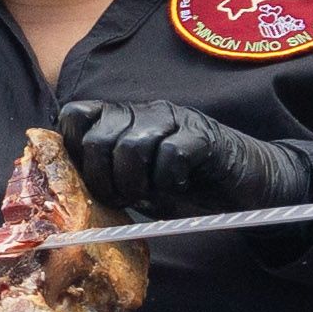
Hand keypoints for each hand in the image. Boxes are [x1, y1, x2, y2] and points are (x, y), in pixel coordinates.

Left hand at [56, 100, 312, 219]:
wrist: (246, 186)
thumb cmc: (188, 186)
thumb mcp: (137, 183)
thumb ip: (105, 176)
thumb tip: (66, 188)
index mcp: (123, 119)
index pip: (75, 114)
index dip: (72, 150)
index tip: (87, 181)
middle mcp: (144, 112)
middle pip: (98, 137)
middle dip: (103, 179)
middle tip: (122, 199)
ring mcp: (174, 120)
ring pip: (130, 146)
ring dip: (134, 183)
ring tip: (148, 196)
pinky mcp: (202, 136)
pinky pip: (169, 155)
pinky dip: (168, 181)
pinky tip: (179, 187)